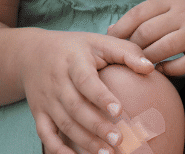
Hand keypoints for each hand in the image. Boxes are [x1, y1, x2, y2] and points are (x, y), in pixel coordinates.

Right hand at [21, 29, 154, 153]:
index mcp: (73, 61)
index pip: (86, 80)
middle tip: (119, 140)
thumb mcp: (100, 42)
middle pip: (75, 107)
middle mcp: (57, 82)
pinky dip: (57, 149)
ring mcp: (46, 100)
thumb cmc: (77, 48)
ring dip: (84, 141)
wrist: (33, 53)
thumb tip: (150, 68)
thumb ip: (126, 53)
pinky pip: (45, 134)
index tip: (119, 110)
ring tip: (106, 153)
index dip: (101, 96)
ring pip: (63, 124)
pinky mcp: (39, 113)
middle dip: (97, 126)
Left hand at [107, 0, 184, 75]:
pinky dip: (167, 70)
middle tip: (122, 60)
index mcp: (176, 1)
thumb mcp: (179, 6)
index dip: (121, 28)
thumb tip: (112, 29)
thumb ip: (150, 15)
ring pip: (162, 49)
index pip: (140, 11)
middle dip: (130, 48)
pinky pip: (182, 65)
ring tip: (138, 67)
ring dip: (145, 61)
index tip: (110, 42)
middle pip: (147, 32)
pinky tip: (161, 72)